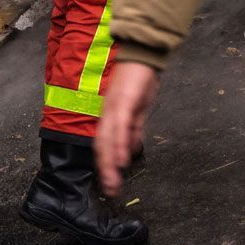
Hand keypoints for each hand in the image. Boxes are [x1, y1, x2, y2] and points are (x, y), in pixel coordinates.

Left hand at [96, 61, 161, 196]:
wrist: (143, 54)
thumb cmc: (140, 80)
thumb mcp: (138, 109)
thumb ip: (134, 129)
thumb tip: (131, 149)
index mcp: (110, 116)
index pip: (103, 144)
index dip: (105, 164)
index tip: (110, 183)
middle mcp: (107, 113)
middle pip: (101, 146)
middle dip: (105, 170)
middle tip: (111, 190)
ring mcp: (113, 108)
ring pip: (107, 140)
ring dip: (109, 163)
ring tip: (113, 182)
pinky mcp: (123, 102)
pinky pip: (119, 127)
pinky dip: (118, 144)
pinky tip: (121, 159)